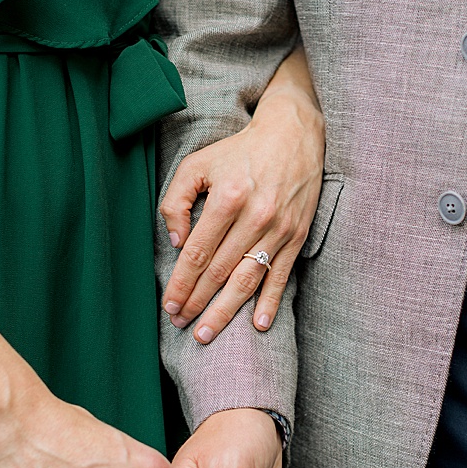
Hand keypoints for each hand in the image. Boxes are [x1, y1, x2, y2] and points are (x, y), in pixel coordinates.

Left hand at [159, 70, 324, 342]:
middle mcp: (255, 217)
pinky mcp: (297, 235)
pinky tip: (258, 324)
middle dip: (197, 302)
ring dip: (226, 310)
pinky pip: (281, 274)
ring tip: (207, 333)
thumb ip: (176, 200)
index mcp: (227, 198)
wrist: (293, 135)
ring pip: (248, 279)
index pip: (198, 253)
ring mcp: (279, 229)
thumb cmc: (239, 150)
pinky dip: (270, 302)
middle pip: (220, 272)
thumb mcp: (197, 163)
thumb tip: (176, 242)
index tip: (169, 305)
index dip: (181, 283)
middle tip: (181, 325)